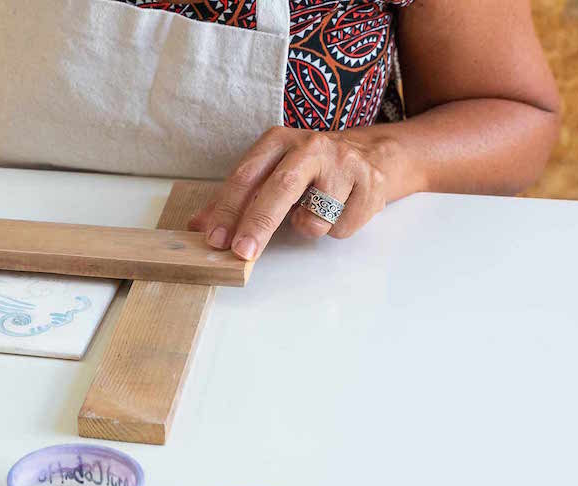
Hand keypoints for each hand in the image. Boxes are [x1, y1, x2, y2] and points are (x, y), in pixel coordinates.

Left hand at [190, 127, 406, 259]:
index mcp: (279, 140)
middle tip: (242, 253)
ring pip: (313, 219)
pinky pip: (340, 228)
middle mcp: (311, 145)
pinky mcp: (371, 184)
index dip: (228, 210)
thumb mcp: (274, 170)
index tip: (214, 239)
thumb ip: (237, 199)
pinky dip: (337, 228)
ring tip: (318, 207)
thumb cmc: (314, 167)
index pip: (246, 176)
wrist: (380, 153)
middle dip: (257, 225)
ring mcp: (344, 163)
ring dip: (309, 227)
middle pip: (279, 190)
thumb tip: (198, 226)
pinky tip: (342, 207)